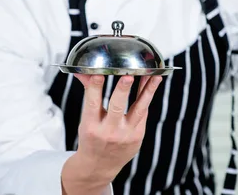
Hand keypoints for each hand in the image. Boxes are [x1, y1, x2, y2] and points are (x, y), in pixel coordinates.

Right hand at [61, 74, 162, 194]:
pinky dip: (147, 99)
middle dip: (123, 90)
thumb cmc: (91, 138)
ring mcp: (126, 135)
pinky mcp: (138, 137)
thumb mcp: (86, 119)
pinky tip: (151, 85)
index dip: (95, 88)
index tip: (99, 74)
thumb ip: (89, 93)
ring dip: (147, 91)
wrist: (99, 166)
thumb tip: (83, 72)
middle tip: (128, 75)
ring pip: (138, 109)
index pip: (92, 103)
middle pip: (117, 107)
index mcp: (91, 126)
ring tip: (154, 76)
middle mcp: (109, 131)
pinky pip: (143, 114)